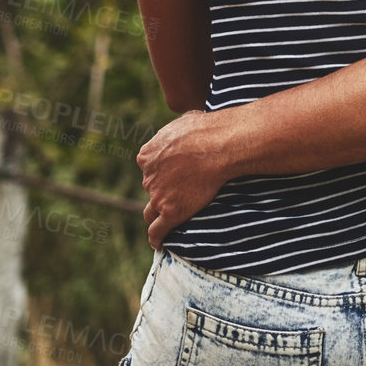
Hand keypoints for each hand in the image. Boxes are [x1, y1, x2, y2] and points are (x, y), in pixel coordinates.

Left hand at [136, 110, 231, 250]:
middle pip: (152, 188)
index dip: (161, 172)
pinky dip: (157, 238)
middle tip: (180, 193)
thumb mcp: (184, 121)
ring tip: (164, 222)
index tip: (172, 175)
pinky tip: (159, 244)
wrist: (218, 145)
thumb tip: (185, 127)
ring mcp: (158, 195)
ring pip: (151, 211)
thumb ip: (176, 130)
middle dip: (162, 190)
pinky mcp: (170, 212)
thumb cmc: (207, 129)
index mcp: (147, 154)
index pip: (149, 168)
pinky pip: (157, 230)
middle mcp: (148, 176)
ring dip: (157, 215)